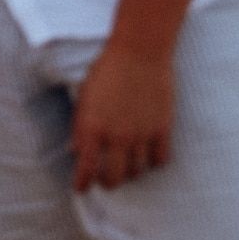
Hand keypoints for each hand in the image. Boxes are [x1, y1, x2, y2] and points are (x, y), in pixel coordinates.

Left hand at [69, 42, 174, 191]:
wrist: (139, 51)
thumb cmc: (107, 70)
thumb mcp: (85, 97)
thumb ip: (80, 126)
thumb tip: (75, 150)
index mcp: (93, 127)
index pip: (86, 169)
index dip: (82, 184)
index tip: (81, 188)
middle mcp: (118, 136)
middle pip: (114, 178)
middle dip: (107, 183)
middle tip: (105, 180)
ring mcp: (142, 134)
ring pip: (138, 172)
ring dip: (130, 173)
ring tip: (126, 167)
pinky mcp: (163, 128)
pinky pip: (160, 159)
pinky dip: (153, 162)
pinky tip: (147, 156)